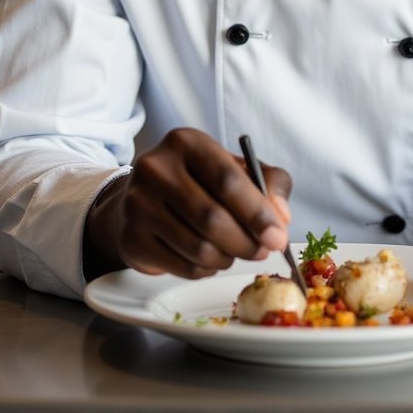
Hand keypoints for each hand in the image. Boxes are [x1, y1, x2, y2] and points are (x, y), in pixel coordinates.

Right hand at [83, 127, 290, 280]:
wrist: (142, 198)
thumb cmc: (199, 182)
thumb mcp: (238, 169)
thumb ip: (270, 184)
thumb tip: (281, 217)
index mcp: (186, 142)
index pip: (227, 180)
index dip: (257, 212)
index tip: (278, 237)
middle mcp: (156, 168)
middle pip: (212, 218)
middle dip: (247, 242)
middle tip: (263, 251)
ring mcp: (138, 204)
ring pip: (198, 247)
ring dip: (228, 257)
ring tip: (235, 251)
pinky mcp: (131, 238)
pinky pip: (182, 267)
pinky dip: (206, 269)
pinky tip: (211, 258)